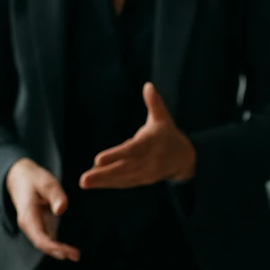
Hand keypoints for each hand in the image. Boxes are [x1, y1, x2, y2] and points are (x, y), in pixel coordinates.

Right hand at [6, 158, 79, 261]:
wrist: (19, 177)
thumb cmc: (34, 179)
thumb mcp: (46, 182)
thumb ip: (56, 195)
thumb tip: (61, 210)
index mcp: (27, 215)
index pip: (39, 237)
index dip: (53, 247)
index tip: (67, 252)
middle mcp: (28, 224)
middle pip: (41, 244)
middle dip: (58, 252)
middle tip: (76, 256)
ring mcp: (32, 226)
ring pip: (43, 243)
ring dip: (58, 251)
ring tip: (75, 255)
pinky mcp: (37, 225)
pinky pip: (46, 239)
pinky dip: (56, 245)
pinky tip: (68, 250)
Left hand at [79, 83, 195, 189]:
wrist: (186, 158)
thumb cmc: (168, 134)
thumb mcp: (162, 118)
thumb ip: (154, 103)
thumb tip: (148, 85)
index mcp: (151, 143)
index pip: (131, 150)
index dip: (115, 155)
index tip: (97, 159)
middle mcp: (148, 160)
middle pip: (123, 168)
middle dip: (103, 174)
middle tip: (83, 179)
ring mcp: (146, 172)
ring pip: (122, 178)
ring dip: (103, 181)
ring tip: (85, 182)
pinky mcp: (143, 180)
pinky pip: (125, 183)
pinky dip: (110, 184)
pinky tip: (95, 184)